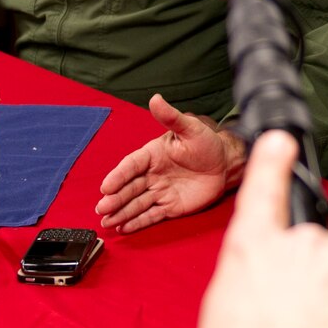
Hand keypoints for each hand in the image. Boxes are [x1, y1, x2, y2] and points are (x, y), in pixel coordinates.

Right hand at [96, 94, 244, 231]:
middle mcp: (152, 174)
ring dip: (121, 213)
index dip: (118, 176)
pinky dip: (138, 222)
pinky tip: (123, 228)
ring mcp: (160, 191)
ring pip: (137, 204)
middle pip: (130, 188)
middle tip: (102, 209)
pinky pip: (151, 215)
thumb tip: (155, 99)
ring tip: (106, 222)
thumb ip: (171, 117)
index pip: (131, 166)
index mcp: (152, 155)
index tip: (106, 187)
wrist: (225, 164)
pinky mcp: (170, 206)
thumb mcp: (190, 128)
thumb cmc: (207, 143)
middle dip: (115, 199)